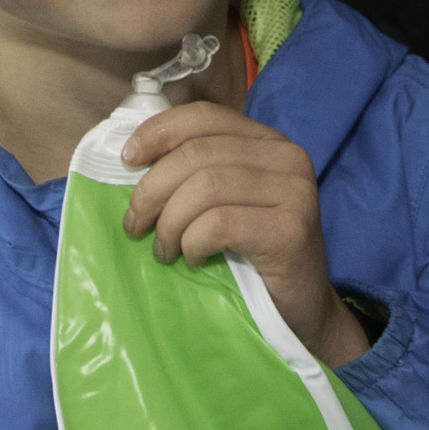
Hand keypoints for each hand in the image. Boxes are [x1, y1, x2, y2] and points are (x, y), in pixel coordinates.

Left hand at [121, 103, 370, 366]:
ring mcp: (295, 191)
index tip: (127, 160)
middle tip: (135, 226)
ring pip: (205, 187)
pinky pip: (219, 223)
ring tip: (164, 250)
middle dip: (152, 190)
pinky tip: (193, 258)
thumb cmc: (252, 259)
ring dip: (169, 223)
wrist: (301, 312)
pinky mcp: (292, 229)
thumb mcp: (224, 203)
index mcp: (268, 142)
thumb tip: (134, 155)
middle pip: (198, 153)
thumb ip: (197, 173)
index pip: (206, 116)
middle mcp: (287, 157)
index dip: (160, 132)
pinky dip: (193, 242)